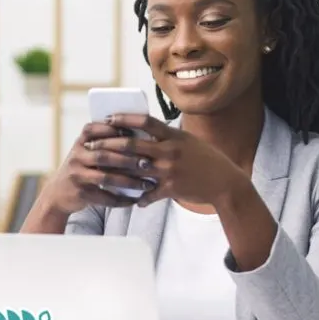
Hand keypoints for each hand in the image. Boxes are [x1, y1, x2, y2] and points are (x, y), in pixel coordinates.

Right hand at [41, 122, 156, 213]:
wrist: (57, 194)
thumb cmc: (80, 169)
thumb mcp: (85, 153)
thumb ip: (103, 144)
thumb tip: (137, 136)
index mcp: (80, 143)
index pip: (94, 130)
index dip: (113, 129)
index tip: (135, 132)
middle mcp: (76, 156)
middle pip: (104, 155)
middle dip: (128, 158)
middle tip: (148, 162)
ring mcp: (76, 175)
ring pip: (106, 177)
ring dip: (129, 181)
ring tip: (147, 184)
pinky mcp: (80, 193)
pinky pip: (104, 197)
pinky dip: (121, 200)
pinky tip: (134, 201)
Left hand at [87, 114, 246, 207]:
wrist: (227, 182)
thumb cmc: (206, 160)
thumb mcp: (188, 141)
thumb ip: (167, 136)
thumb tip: (146, 129)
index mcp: (174, 136)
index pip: (145, 122)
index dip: (125, 119)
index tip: (108, 119)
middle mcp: (170, 151)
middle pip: (132, 146)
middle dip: (109, 145)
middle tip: (91, 146)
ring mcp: (169, 170)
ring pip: (134, 170)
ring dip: (115, 171)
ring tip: (99, 171)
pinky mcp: (171, 189)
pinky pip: (148, 194)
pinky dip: (139, 198)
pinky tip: (131, 200)